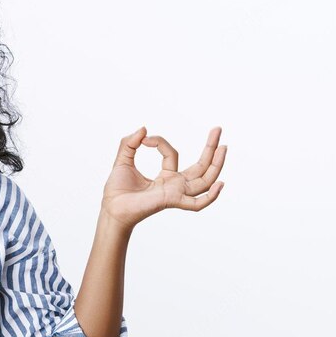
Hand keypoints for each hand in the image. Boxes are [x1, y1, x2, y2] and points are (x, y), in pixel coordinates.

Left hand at [100, 126, 226, 229]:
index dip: (160, 143)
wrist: (111, 208)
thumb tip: (144, 128)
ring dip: (216, 164)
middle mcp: (174, 185)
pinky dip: (210, 197)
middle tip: (218, 129)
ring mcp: (175, 193)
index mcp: (165, 177)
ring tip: (224, 146)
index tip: (145, 139)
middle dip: (210, 148)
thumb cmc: (117, 190)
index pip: (172, 154)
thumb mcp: (123, 160)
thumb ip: (129, 143)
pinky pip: (196, 204)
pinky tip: (220, 184)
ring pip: (204, 181)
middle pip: (200, 167)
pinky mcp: (172, 201)